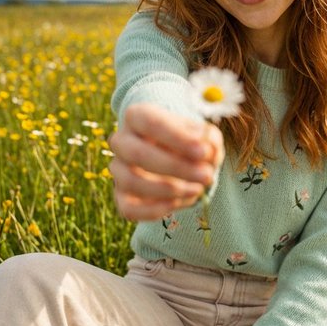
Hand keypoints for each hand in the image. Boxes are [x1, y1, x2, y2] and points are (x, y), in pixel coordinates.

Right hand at [108, 103, 223, 221]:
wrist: (177, 157)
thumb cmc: (189, 141)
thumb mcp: (204, 134)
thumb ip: (208, 139)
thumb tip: (206, 151)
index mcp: (137, 116)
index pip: (151, 124)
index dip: (177, 139)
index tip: (203, 152)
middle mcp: (121, 141)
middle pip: (138, 153)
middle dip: (176, 167)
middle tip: (206, 175)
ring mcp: (118, 169)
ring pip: (132, 181)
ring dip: (168, 189)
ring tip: (198, 189)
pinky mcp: (121, 196)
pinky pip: (129, 209)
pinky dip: (156, 210)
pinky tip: (181, 202)